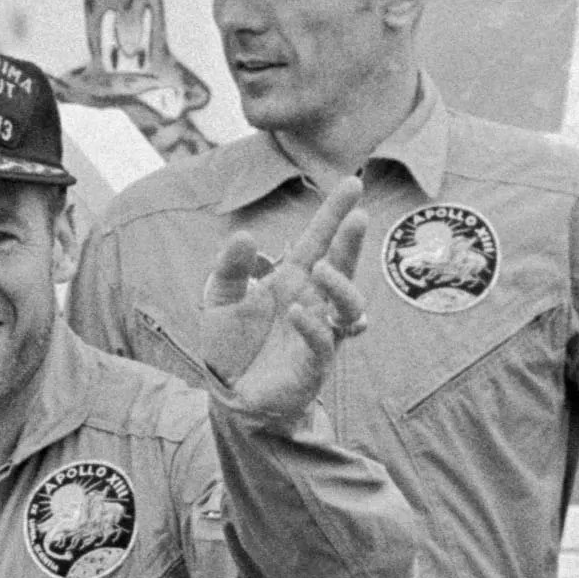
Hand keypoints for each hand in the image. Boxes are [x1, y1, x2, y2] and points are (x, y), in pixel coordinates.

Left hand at [215, 179, 373, 424]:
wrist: (229, 396)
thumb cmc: (231, 345)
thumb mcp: (219, 297)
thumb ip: (229, 267)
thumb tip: (245, 235)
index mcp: (293, 279)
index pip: (318, 239)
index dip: (335, 212)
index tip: (353, 182)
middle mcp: (312, 301)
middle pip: (341, 265)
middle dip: (352, 241)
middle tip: (359, 217)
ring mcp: (318, 332)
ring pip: (348, 306)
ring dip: (340, 284)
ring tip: (320, 269)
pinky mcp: (314, 365)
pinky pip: (324, 342)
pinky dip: (313, 325)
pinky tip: (296, 312)